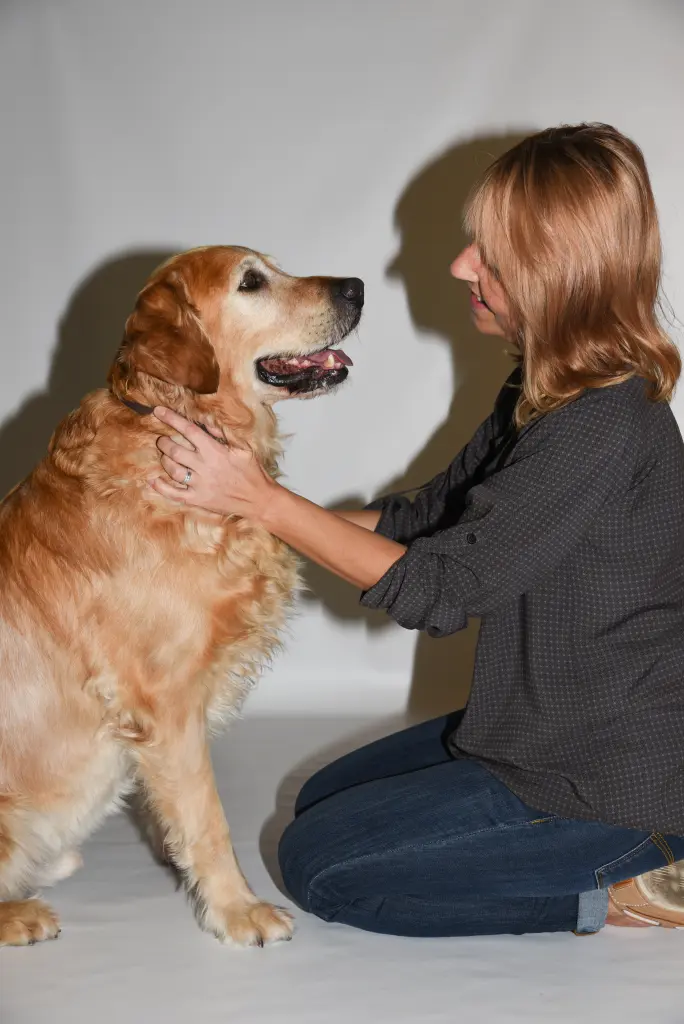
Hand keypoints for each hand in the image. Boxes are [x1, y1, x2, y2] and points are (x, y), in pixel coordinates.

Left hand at [148, 407, 276, 519]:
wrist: (258, 500)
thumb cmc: (252, 471)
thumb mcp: (243, 447)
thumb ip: (223, 433)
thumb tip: (206, 420)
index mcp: (214, 450)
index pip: (188, 430)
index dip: (171, 419)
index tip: (158, 411)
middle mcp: (204, 466)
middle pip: (174, 450)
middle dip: (164, 442)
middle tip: (162, 439)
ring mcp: (199, 484)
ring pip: (172, 469)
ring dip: (164, 460)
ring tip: (164, 456)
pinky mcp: (198, 499)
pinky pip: (174, 494)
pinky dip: (161, 487)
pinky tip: (153, 480)